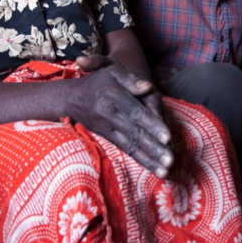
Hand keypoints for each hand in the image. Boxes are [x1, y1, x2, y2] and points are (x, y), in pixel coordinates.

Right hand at [71, 56, 172, 176]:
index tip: (167, 137)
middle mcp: (110, 114)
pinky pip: (126, 150)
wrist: (71, 98)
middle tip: (170, 161)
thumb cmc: (99, 81)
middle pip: (135, 132)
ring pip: (131, 145)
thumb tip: (148, 87)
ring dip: (149, 159)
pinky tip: (154, 169)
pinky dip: (141, 160)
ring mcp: (108, 128)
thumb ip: (131, 78)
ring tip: (165, 171)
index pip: (136, 112)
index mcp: (113, 96)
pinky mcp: (108, 138)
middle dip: (153, 148)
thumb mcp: (112, 70)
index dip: (151, 125)